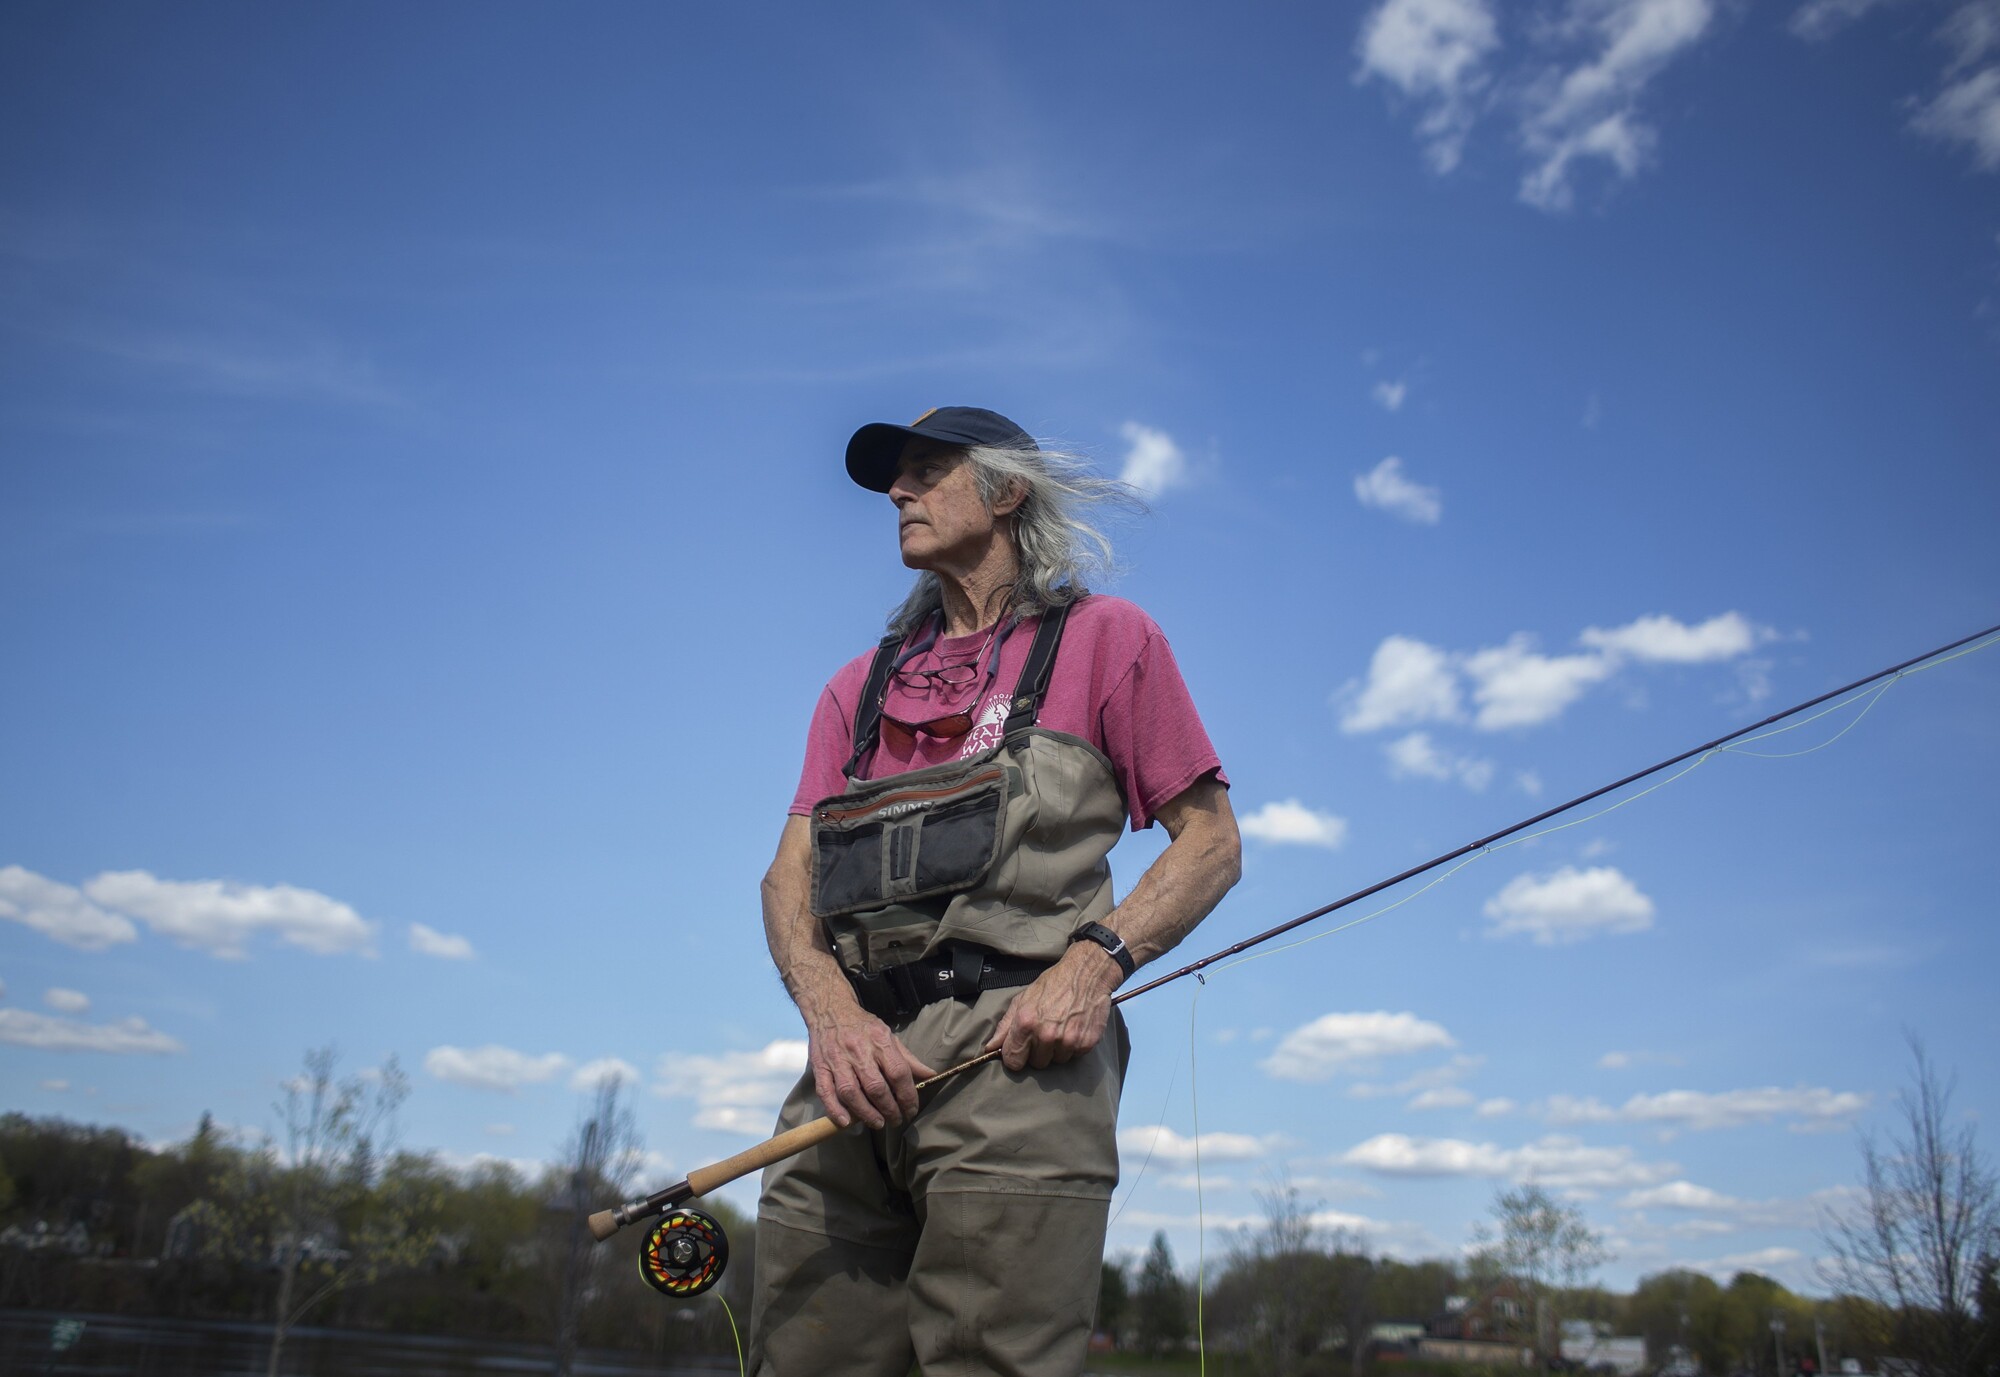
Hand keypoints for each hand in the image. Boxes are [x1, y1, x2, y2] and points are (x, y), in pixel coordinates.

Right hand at [805, 999, 937, 1129]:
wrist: (829, 1009)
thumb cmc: (862, 1026)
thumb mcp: (888, 1035)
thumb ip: (908, 1058)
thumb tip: (930, 1075)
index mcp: (879, 1041)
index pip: (898, 1073)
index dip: (907, 1095)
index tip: (911, 1109)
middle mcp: (858, 1051)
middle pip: (875, 1087)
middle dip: (889, 1109)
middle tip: (896, 1120)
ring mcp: (837, 1059)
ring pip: (851, 1092)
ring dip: (866, 1113)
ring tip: (877, 1123)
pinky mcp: (820, 1066)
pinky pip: (825, 1091)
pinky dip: (834, 1109)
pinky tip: (845, 1122)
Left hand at [984, 943, 1119, 1071]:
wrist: (1087, 973)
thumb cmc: (1053, 984)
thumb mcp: (1023, 999)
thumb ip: (1006, 1025)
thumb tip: (991, 1047)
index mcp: (1026, 1023)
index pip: (1013, 1061)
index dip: (1016, 1057)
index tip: (1020, 1051)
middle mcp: (1046, 1034)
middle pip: (1037, 1064)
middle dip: (1039, 1052)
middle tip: (1045, 1032)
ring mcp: (1068, 1040)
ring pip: (1057, 1061)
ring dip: (1057, 1050)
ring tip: (1061, 1028)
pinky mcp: (1086, 1043)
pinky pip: (1075, 1056)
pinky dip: (1074, 1046)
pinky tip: (1074, 1028)